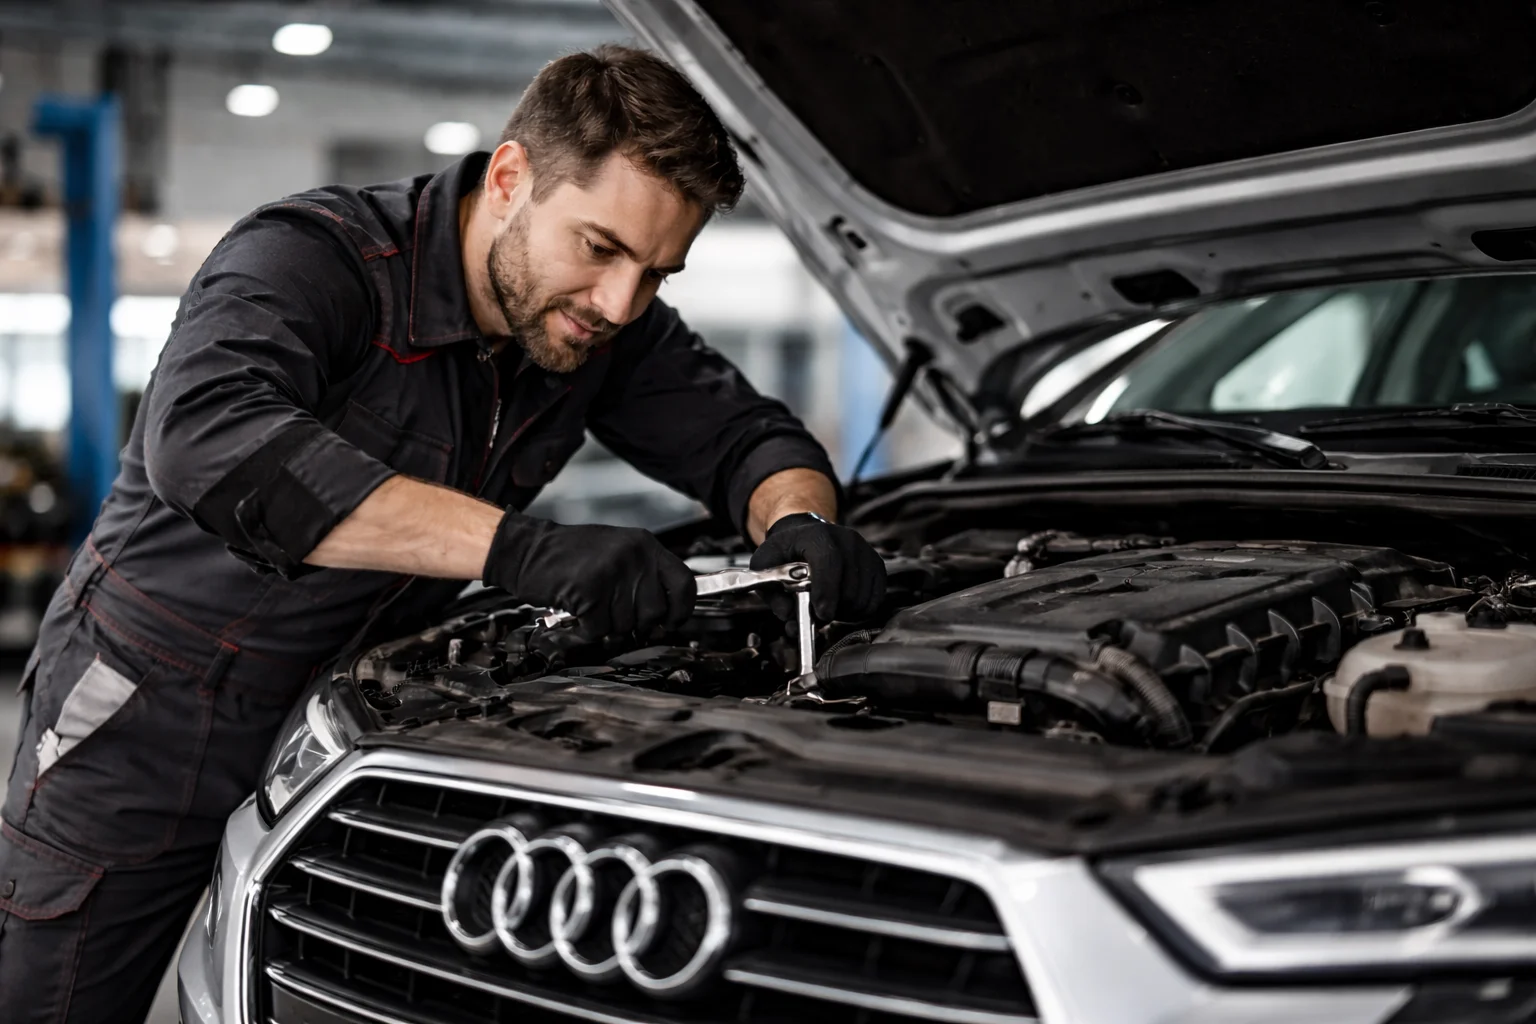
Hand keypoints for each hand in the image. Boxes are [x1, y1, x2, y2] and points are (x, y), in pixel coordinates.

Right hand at [483, 514, 696, 639]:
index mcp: (645, 545)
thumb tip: (667, 613)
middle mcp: (634, 556)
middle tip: (615, 613)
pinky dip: (587, 629)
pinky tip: (577, 610)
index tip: (672, 621)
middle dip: (637, 623)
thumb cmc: (570, 555)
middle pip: (656, 613)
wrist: (527, 549)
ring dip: (608, 624)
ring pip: (627, 625)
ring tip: (592, 603)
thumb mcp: (618, 553)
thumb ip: (645, 576)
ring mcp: (613, 573)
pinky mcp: (590, 591)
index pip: (684, 583)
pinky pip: (600, 630)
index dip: (681, 610)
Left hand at [749, 512, 885, 623]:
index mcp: (816, 535)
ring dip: (845, 612)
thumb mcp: (767, 566)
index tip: (822, 613)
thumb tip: (788, 615)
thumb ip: (772, 593)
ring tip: (829, 606)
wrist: (808, 535)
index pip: (829, 561)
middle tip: (817, 614)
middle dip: (832, 609)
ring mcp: (865, 551)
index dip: (827, 590)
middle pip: (848, 586)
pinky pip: (875, 599)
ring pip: (862, 597)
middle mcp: (846, 539)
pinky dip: (860, 611)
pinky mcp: (876, 564)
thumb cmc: (787, 551)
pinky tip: (843, 605)